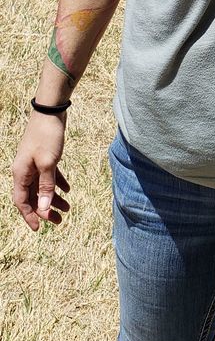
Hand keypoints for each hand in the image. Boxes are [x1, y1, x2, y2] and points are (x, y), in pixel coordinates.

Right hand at [12, 113, 70, 230]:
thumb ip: (46, 186)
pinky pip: (49, 176)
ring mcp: (34, 163)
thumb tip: (43, 207)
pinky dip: (57, 183)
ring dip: (53, 198)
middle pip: (32, 196)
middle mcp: (25, 170)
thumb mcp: (48, 163)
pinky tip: (68, 189)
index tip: (40, 228)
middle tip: (59, 221)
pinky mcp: (44, 157)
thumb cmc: (47, 135)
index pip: (21, 201)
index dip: (30, 215)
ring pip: (42, 187)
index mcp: (21, 173)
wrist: (51, 111)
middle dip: (45, 210)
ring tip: (68, 208)